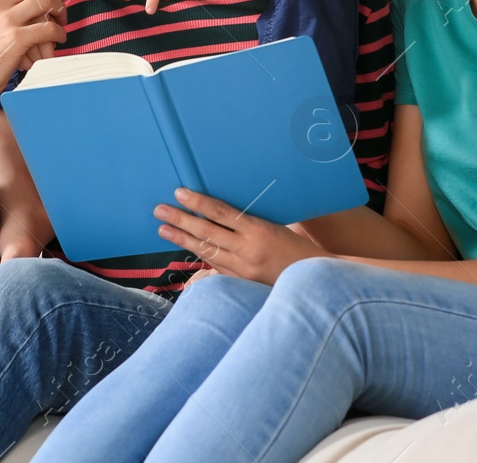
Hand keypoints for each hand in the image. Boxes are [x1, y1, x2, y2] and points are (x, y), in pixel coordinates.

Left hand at [154, 188, 326, 285]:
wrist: (317, 279)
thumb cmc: (297, 248)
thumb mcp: (276, 227)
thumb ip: (248, 223)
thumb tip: (219, 212)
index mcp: (259, 230)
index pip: (221, 214)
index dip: (199, 203)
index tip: (179, 192)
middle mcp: (248, 251)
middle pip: (207, 233)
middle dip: (181, 220)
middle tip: (159, 210)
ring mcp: (243, 270)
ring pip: (206, 251)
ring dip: (182, 240)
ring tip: (162, 229)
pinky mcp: (241, 283)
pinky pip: (216, 267)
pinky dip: (199, 256)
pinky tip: (184, 248)